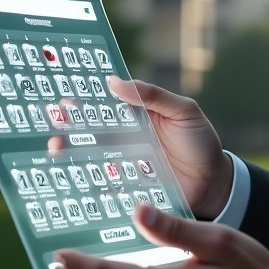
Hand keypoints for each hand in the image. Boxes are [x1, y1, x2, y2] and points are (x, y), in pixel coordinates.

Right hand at [49, 77, 231, 217]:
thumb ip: (154, 96)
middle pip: (93, 129)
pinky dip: (86, 181)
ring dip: (71, 150)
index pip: (108, 103)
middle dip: (71, 123)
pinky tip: (70, 178)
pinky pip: (103, 183)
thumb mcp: (184, 112)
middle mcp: (127, 138)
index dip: (86, 99)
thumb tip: (115, 81)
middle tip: (53, 119)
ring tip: (55, 146)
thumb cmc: (201, 143)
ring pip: (92, 155)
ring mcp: (125, 163)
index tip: (65, 96)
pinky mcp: (127, 187)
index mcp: (139, 115)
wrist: (215, 185)